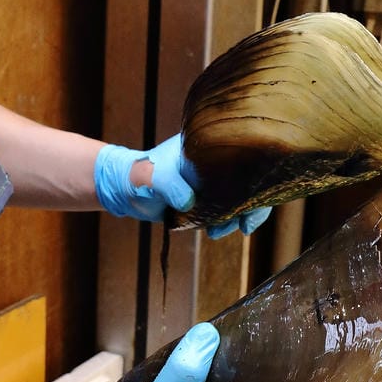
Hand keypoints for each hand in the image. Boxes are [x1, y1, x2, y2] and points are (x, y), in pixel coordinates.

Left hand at [93, 134, 271, 238]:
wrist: (126, 189)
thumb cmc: (140, 175)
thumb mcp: (154, 176)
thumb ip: (170, 186)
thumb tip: (190, 201)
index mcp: (207, 149)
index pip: (243, 160)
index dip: (256, 181)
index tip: (256, 201)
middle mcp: (213, 165)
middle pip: (247, 184)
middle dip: (250, 207)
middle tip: (244, 227)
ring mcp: (210, 184)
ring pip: (236, 202)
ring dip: (233, 219)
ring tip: (216, 231)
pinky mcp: (204, 202)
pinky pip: (222, 213)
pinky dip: (223, 224)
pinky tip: (214, 232)